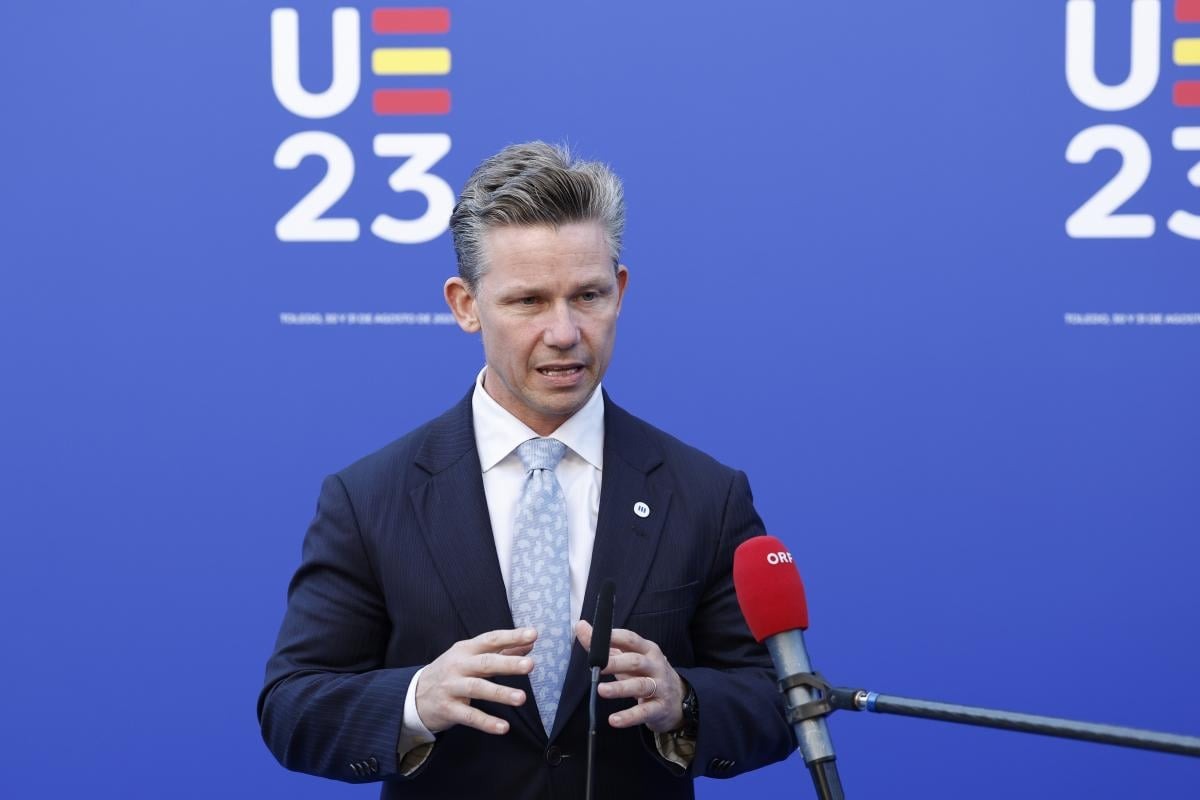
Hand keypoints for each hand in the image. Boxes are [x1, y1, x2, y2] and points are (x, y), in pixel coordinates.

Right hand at [415, 627, 536, 734]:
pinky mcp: (448, 709)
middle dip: (507, 663)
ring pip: (477, 688)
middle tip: (530, 665)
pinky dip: (486, 722)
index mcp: (466, 649)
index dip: (511, 637)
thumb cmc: (451, 673)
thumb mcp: (470, 657)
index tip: (532, 634)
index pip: (491, 639)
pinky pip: (469, 716)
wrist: (414, 695)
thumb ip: (501, 650)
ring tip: (521, 698)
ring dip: (500, 693)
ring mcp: (451, 687)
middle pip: (485, 662)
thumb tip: (529, 642)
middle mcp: (458, 666)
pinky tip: (503, 727)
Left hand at [574, 621, 684, 732]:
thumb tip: (580, 626)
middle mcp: (655, 665)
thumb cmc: (646, 674)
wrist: (677, 700)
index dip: (615, 637)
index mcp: (647, 649)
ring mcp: (660, 687)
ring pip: (640, 686)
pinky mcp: (660, 708)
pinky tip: (614, 720)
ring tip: (601, 690)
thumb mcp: (628, 658)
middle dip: (616, 663)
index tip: (597, 638)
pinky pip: (644, 712)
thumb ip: (605, 645)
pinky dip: (629, 716)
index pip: (631, 639)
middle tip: (598, 667)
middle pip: (635, 661)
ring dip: (620, 688)